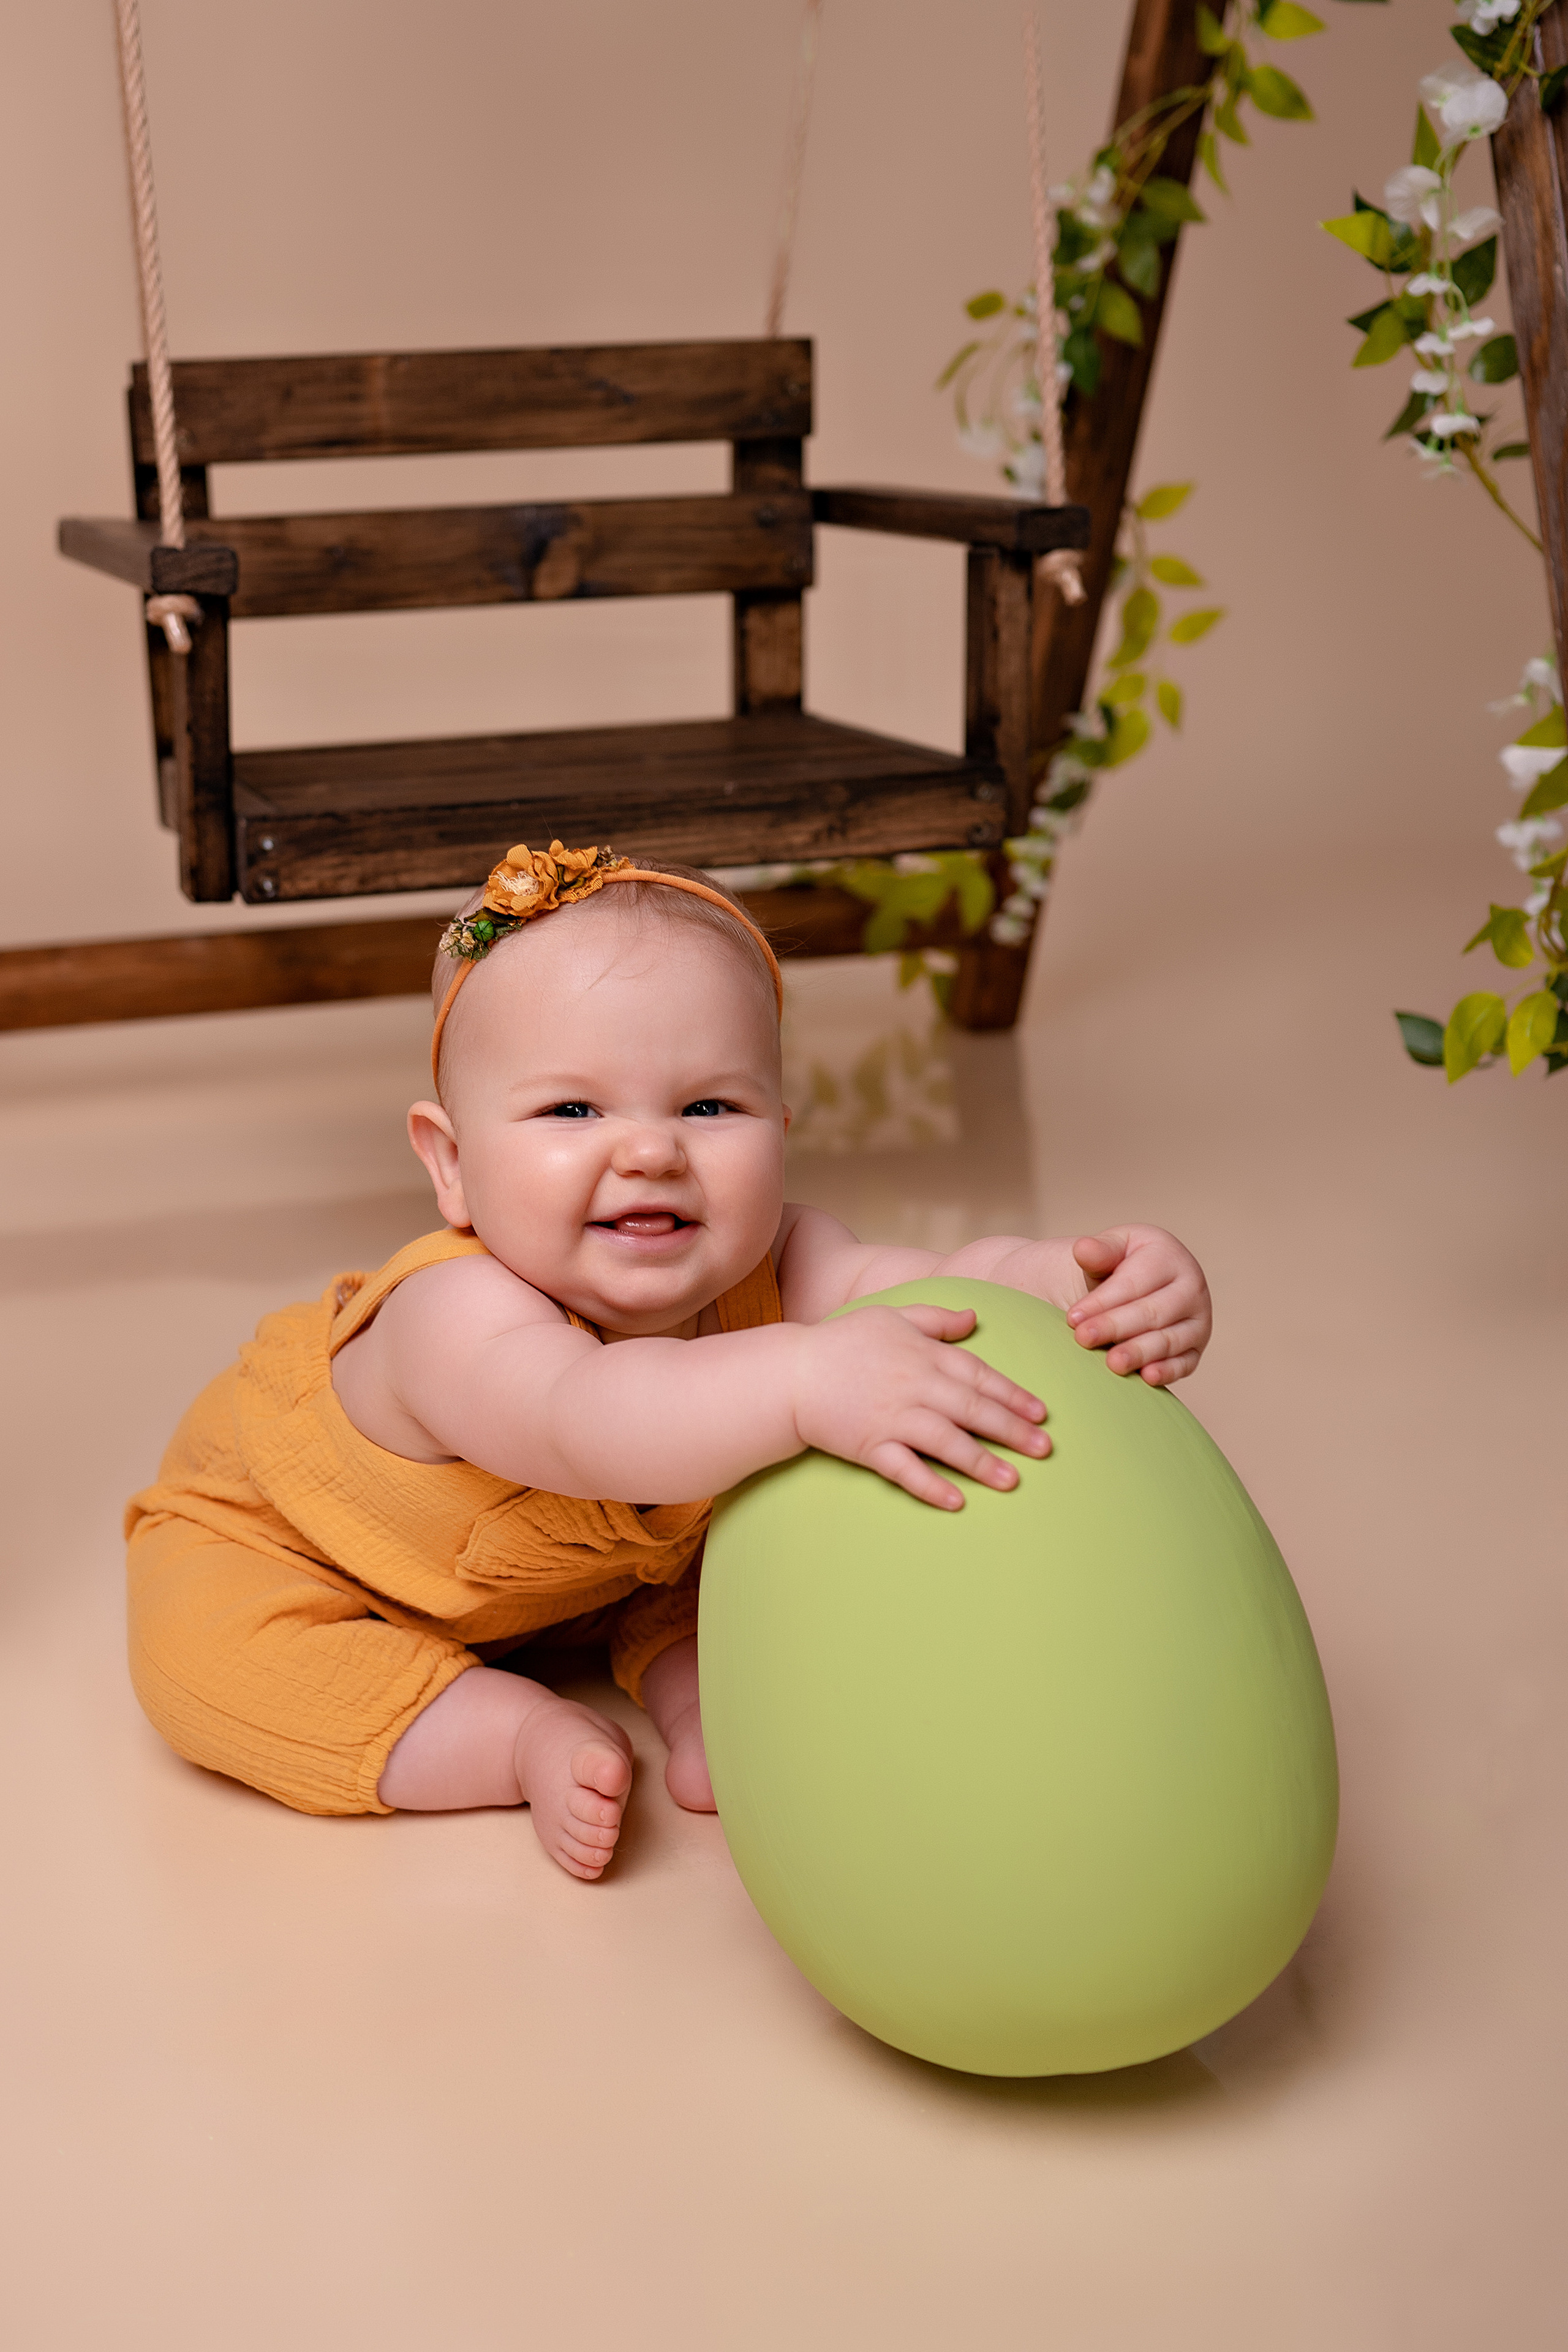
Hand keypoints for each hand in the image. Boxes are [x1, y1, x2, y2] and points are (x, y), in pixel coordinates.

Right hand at [795, 1305, 1049, 1510]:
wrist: (792, 1373)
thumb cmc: (843, 1342)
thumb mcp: (892, 1316)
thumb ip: (937, 1318)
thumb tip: (975, 1317)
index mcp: (924, 1354)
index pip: (979, 1375)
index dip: (1013, 1395)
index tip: (1041, 1413)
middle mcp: (914, 1386)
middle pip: (972, 1409)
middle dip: (1012, 1430)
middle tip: (1044, 1448)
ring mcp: (892, 1417)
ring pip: (946, 1441)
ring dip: (981, 1462)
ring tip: (1012, 1480)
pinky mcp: (869, 1446)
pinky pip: (904, 1469)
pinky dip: (930, 1485)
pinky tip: (957, 1500)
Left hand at [1065, 1227, 1210, 1385]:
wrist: (1142, 1283)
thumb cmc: (1123, 1264)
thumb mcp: (1112, 1248)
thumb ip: (1099, 1250)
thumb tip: (1083, 1249)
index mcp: (1169, 1257)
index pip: (1134, 1283)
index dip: (1102, 1301)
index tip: (1073, 1318)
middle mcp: (1191, 1288)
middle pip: (1152, 1312)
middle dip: (1115, 1327)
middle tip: (1084, 1339)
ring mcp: (1197, 1320)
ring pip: (1169, 1340)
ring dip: (1139, 1353)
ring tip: (1112, 1363)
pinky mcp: (1196, 1348)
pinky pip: (1185, 1363)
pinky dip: (1167, 1371)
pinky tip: (1146, 1377)